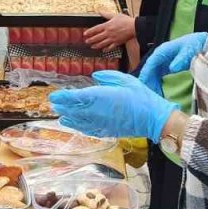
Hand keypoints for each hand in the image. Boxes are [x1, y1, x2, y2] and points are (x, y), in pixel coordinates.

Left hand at [50, 70, 176, 140]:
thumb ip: (107, 77)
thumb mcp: (125, 80)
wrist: (152, 118)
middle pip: (73, 110)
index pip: (76, 97)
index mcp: (100, 96)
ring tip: (60, 114)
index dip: (63, 97)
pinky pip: (87, 129)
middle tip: (54, 103)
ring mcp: (100, 123)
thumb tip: (95, 77)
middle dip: (62, 106)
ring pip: (78, 121)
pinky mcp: (106, 131)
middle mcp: (96, 111)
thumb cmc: (140, 97)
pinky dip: (78, 127)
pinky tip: (74, 125)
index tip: (54, 96)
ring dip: (68, 117)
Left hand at [84, 13, 134, 50]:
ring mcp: (112, 39)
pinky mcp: (117, 43)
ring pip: (102, 43)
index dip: (89, 32)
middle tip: (86, 41)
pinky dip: (106, 49)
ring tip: (92, 46)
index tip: (85, 34)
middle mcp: (108, 33)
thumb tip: (100, 11)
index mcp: (107, 25)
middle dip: (90, 40)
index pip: (95, 29)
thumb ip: (106, 14)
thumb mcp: (115, 15)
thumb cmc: (126, 20)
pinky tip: (103, 50)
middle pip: (97, 37)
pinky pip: (110, 47)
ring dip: (96, 45)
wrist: (134, 27)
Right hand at [139, 32, 207, 94]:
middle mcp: (160, 56)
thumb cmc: (194, 45)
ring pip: (152, 74)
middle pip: (149, 70)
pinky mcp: (166, 66)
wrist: (201, 43)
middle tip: (148, 96)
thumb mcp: (188, 51)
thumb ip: (180, 59)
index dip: (146, 74)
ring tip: (154, 97)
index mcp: (163, 51)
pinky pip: (158, 77)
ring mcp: (162, 61)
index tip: (143, 85)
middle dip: (148, 82)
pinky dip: (157, 84)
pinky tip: (159, 93)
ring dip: (152, 85)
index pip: (150, 63)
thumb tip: (172, 68)